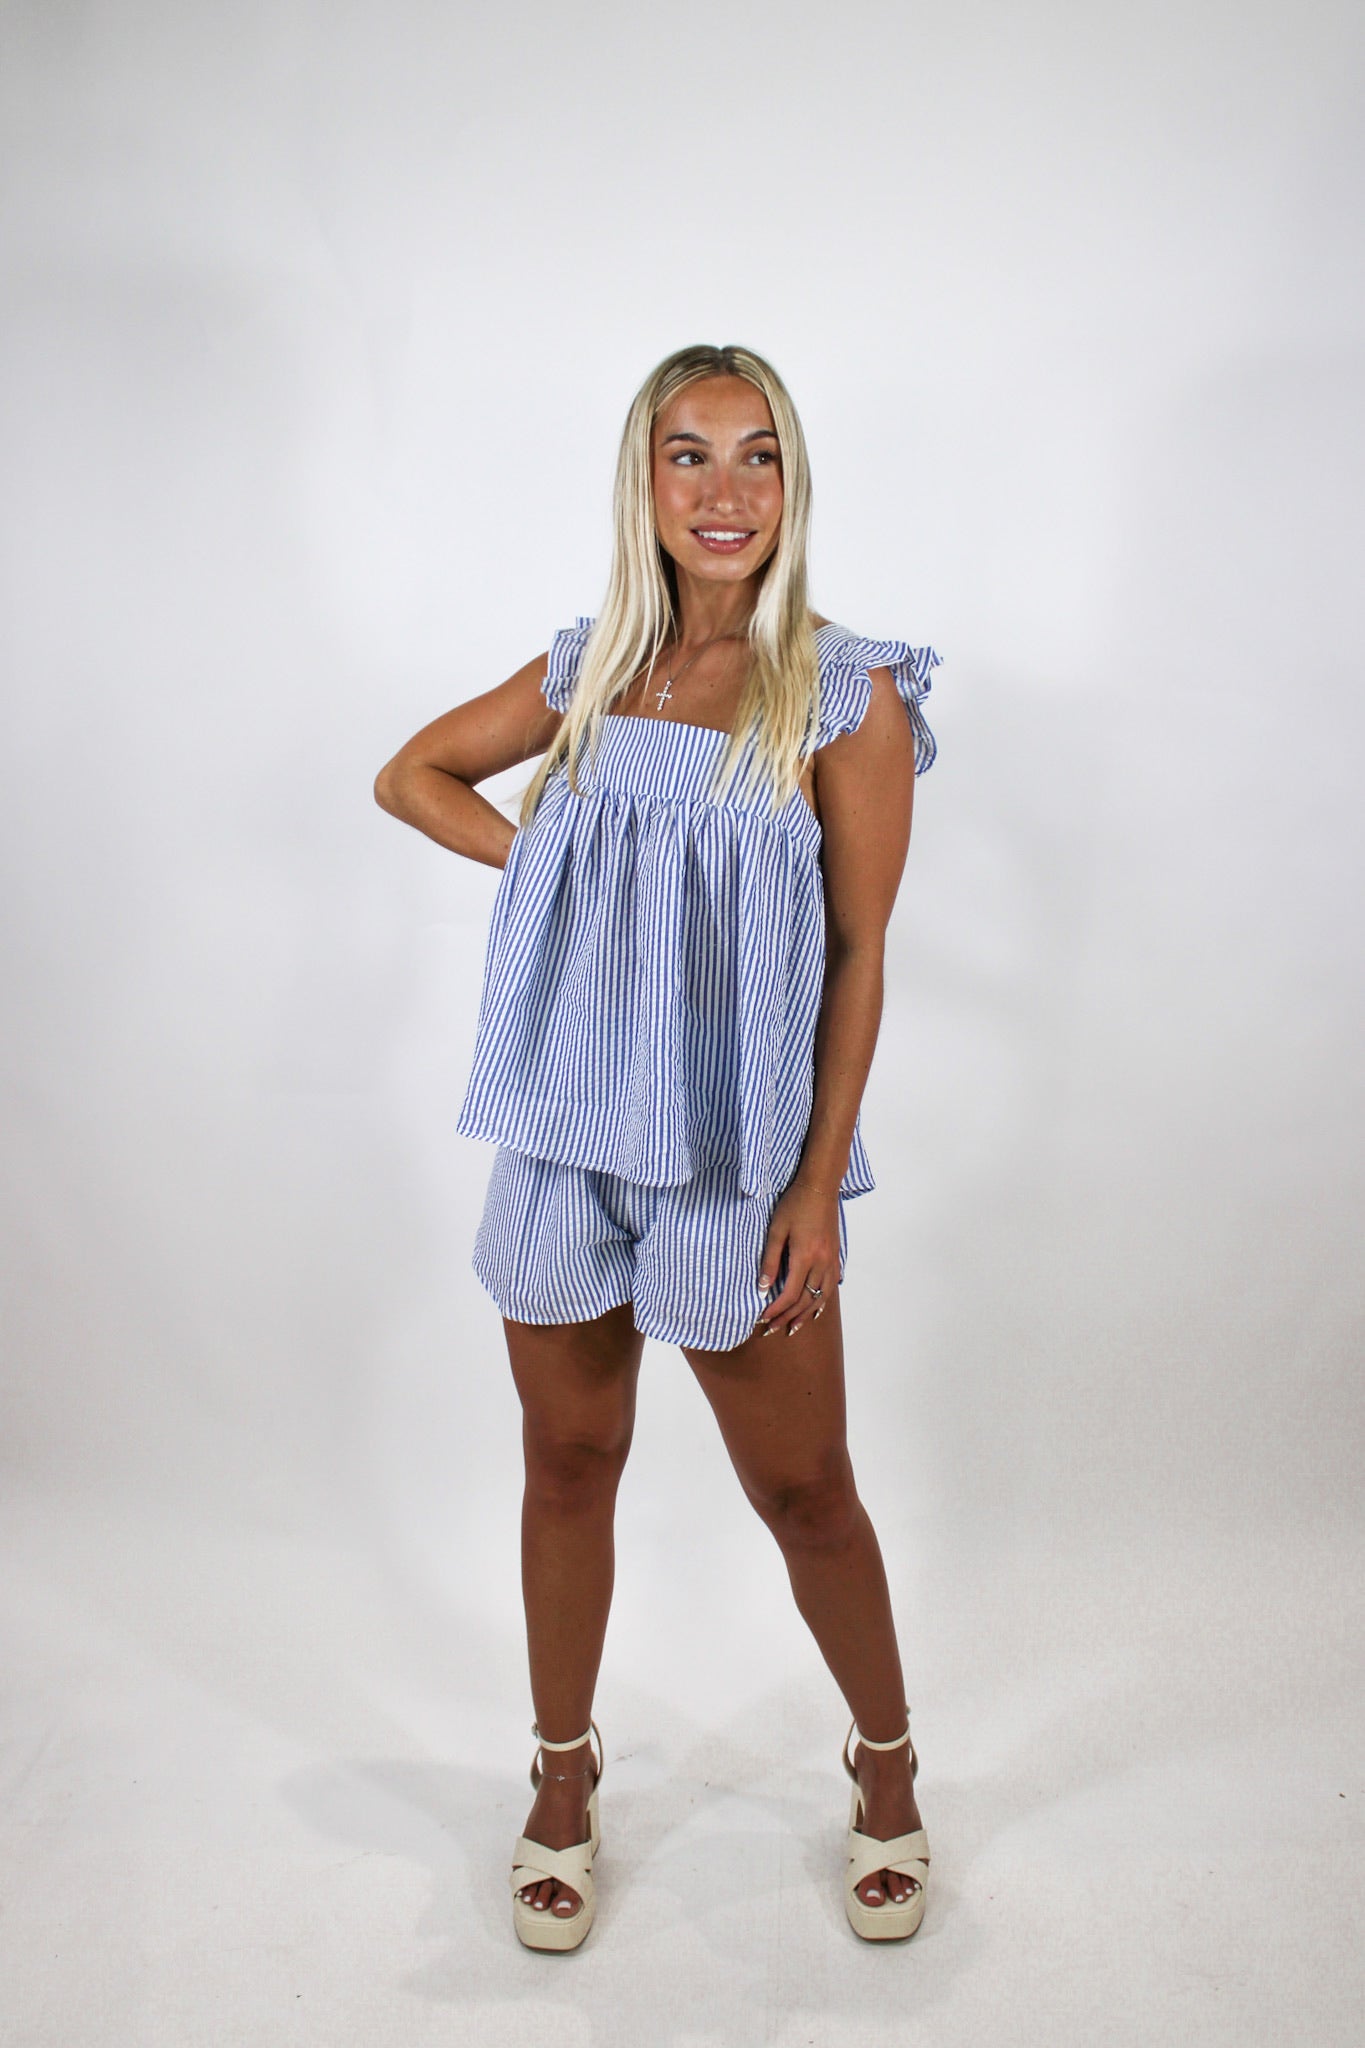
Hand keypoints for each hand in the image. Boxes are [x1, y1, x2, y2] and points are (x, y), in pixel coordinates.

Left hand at [755, 1178, 839, 1338]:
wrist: (820, 1187)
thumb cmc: (794, 1204)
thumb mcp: (776, 1230)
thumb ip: (770, 1260)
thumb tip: (763, 1287)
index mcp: (804, 1256)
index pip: (789, 1294)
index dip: (775, 1310)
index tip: (762, 1318)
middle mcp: (821, 1263)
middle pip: (805, 1300)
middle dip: (787, 1317)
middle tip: (772, 1329)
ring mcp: (831, 1260)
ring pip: (820, 1297)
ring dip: (805, 1315)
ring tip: (793, 1328)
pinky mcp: (835, 1256)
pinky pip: (830, 1286)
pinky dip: (822, 1301)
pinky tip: (815, 1309)